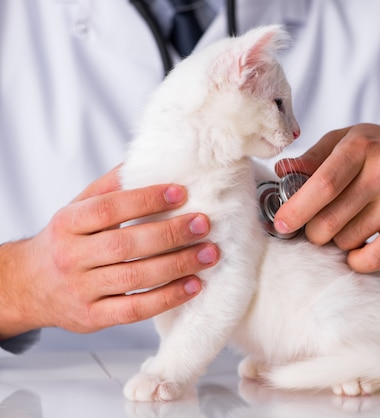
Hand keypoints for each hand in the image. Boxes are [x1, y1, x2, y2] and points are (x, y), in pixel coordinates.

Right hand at [0, 166, 219, 338]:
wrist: (30, 286)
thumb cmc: (66, 241)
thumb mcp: (78, 209)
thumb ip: (110, 187)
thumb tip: (149, 160)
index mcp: (68, 223)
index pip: (108, 208)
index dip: (146, 200)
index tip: (181, 192)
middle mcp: (71, 257)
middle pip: (125, 244)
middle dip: (170, 233)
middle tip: (203, 224)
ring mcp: (81, 290)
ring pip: (135, 277)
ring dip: (177, 265)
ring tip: (208, 254)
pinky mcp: (93, 318)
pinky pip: (136, 309)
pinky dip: (168, 298)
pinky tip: (193, 285)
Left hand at [273, 124, 379, 272]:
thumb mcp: (352, 139)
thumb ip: (316, 155)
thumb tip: (282, 173)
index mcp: (361, 146)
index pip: (322, 184)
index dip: (296, 209)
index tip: (280, 224)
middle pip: (330, 220)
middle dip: (313, 231)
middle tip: (314, 227)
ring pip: (347, 240)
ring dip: (338, 240)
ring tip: (347, 225)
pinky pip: (374, 258)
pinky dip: (357, 260)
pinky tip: (356, 249)